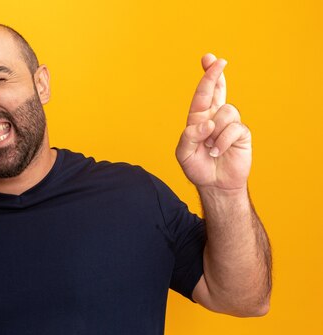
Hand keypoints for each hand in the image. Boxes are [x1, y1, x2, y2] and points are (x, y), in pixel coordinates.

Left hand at [176, 54, 251, 190]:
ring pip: (226, 112)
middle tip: (220, 60)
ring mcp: (229, 124)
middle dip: (216, 74)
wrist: (215, 184)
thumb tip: (207, 122)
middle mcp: (214, 117)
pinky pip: (233, 128)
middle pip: (218, 90)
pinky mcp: (241, 133)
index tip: (209, 59)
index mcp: (198, 118)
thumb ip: (189, 136)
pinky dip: (222, 141)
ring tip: (210, 148)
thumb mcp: (184, 154)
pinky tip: (218, 152)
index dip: (207, 76)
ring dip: (215, 132)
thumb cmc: (198, 168)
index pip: (202, 94)